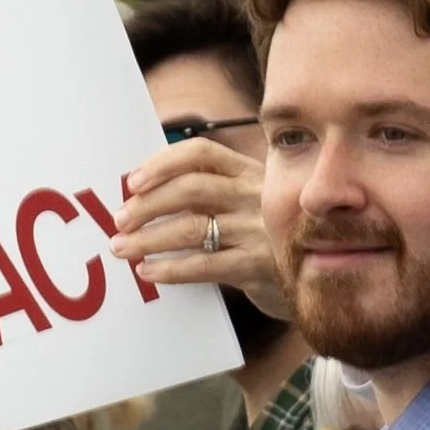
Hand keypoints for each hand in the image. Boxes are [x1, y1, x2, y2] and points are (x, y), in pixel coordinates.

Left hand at [111, 134, 284, 306]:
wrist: (310, 276)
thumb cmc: (261, 235)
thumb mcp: (244, 201)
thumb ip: (208, 191)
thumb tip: (140, 193)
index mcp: (248, 171)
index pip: (201, 152)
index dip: (162, 163)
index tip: (132, 181)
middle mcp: (253, 195)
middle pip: (190, 188)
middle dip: (146, 204)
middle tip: (119, 220)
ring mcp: (257, 230)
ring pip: (192, 227)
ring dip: (148, 238)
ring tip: (122, 247)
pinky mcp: (256, 266)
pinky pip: (203, 265)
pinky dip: (170, 269)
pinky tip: (148, 271)